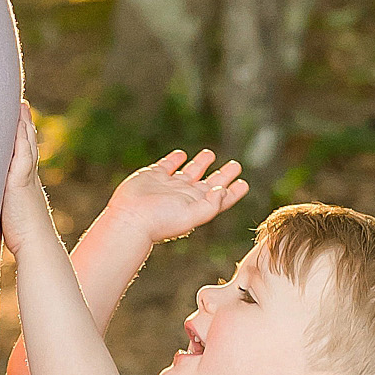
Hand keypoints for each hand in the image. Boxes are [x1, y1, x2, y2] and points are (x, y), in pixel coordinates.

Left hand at [1, 104, 47, 247]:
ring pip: (27, 145)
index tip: (19, 122)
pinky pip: (24, 153)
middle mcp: (29, 178)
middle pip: (28, 144)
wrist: (37, 247)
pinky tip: (19, 124)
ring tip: (21, 107)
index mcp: (26, 185)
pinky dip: (22, 138)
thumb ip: (3, 208)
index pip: (24, 156)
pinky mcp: (22, 181)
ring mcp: (27, 178)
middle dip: (24, 125)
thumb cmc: (23, 239)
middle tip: (21, 105)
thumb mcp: (10, 216)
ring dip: (24, 125)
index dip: (22, 139)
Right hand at [102, 146, 247, 251]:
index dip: (233, 191)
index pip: (220, 198)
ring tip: (210, 154)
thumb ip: (211, 204)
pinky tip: (182, 154)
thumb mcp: (192, 215)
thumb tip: (222, 189)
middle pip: (208, 182)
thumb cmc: (160, 221)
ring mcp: (169, 185)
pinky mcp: (153, 176)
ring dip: (200, 163)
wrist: (130, 218)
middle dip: (222, 175)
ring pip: (189, 171)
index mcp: (197, 205)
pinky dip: (175, 159)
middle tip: (236, 165)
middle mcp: (185, 195)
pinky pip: (167, 165)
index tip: (244, 182)